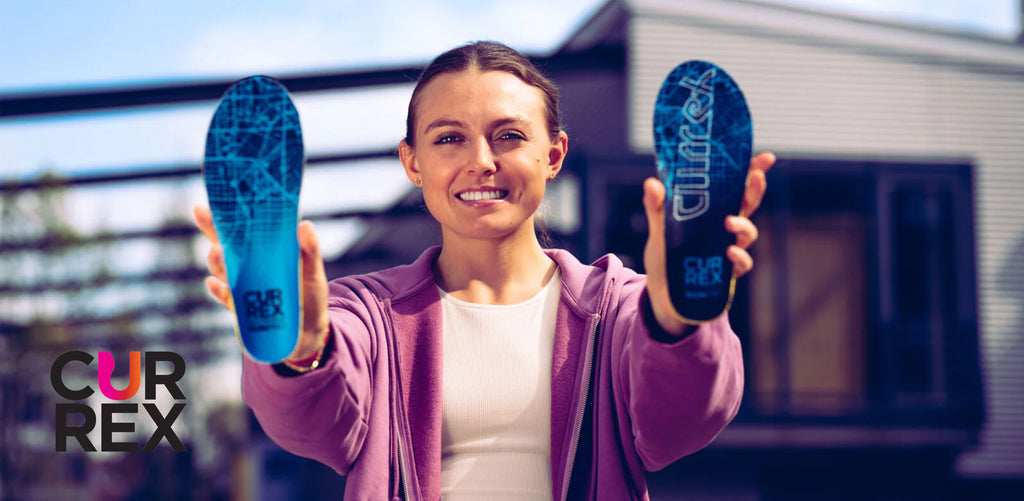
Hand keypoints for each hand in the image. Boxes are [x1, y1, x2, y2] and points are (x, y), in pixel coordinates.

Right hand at [192, 205, 330, 361]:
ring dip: (217, 262)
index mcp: (264, 254)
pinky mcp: (242, 311)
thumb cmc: (310, 296)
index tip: (212, 201)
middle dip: (212, 231)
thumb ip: (309, 252)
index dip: (226, 217)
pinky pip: (226, 299)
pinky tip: (214, 285)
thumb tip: (305, 225)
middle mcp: (249, 269)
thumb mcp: (313, 273)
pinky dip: (219, 292)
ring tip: (216, 252)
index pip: (242, 232)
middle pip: (225, 247)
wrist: (309, 332)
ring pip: (223, 272)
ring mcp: (244, 289)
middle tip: (204, 215)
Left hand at [642, 152, 774, 335]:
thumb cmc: (667, 256)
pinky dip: (739, 257)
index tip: (766, 157)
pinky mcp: (726, 273)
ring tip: (729, 222)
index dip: (752, 172)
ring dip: (743, 225)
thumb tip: (653, 183)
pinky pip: (742, 264)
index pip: (735, 188)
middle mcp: (724, 229)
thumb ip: (657, 207)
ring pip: (748, 233)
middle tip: (756, 177)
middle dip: (755, 189)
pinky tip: (730, 252)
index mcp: (712, 213)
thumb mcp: (660, 229)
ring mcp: (728, 250)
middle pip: (748, 205)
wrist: (663, 295)